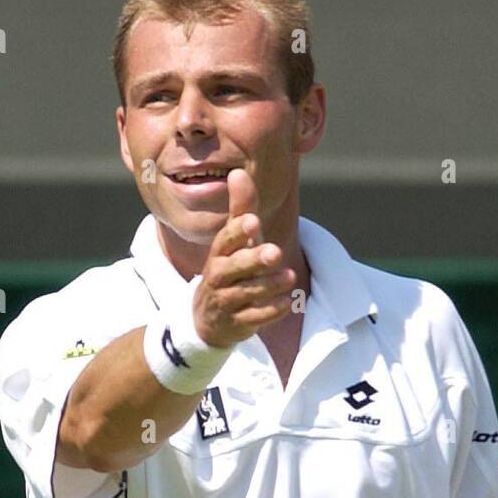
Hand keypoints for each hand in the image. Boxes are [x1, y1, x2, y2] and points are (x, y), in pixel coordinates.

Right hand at [192, 169, 296, 346]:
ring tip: (289, 276)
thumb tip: (238, 173)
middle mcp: (219, 276)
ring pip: (247, 293)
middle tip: (275, 251)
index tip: (253, 221)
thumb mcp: (234, 242)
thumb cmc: (229, 270)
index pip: (226, 239)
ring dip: (268, 285)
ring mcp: (226, 301)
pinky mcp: (237, 323)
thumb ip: (240, 210)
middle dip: (254, 259)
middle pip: (234, 267)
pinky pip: (254, 317)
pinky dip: (270, 311)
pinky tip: (287, 303)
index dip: (238, 231)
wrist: (207, 318)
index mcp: (219, 253)